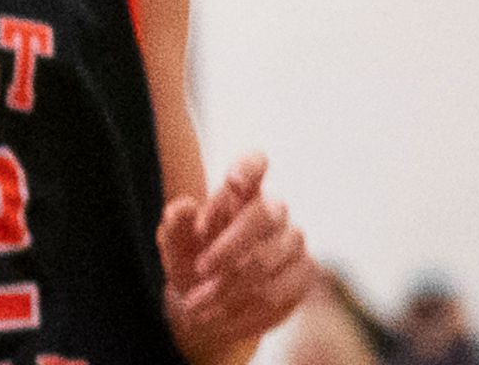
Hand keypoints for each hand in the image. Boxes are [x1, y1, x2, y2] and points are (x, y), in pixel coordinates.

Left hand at [157, 154, 315, 361]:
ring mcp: (292, 242)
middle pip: (264, 214)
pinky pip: (282, 290)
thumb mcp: (174, 243)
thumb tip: (184, 206)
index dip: (250, 167)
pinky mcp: (304, 274)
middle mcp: (271, 211)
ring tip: (198, 302)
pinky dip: (248, 305)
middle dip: (229, 245)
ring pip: (269, 259)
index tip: (232, 181)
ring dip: (231, 284)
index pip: (254, 164)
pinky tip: (223, 314)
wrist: (208, 301)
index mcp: (237, 194)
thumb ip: (175, 223)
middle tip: (200, 269)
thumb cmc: (190, 258)